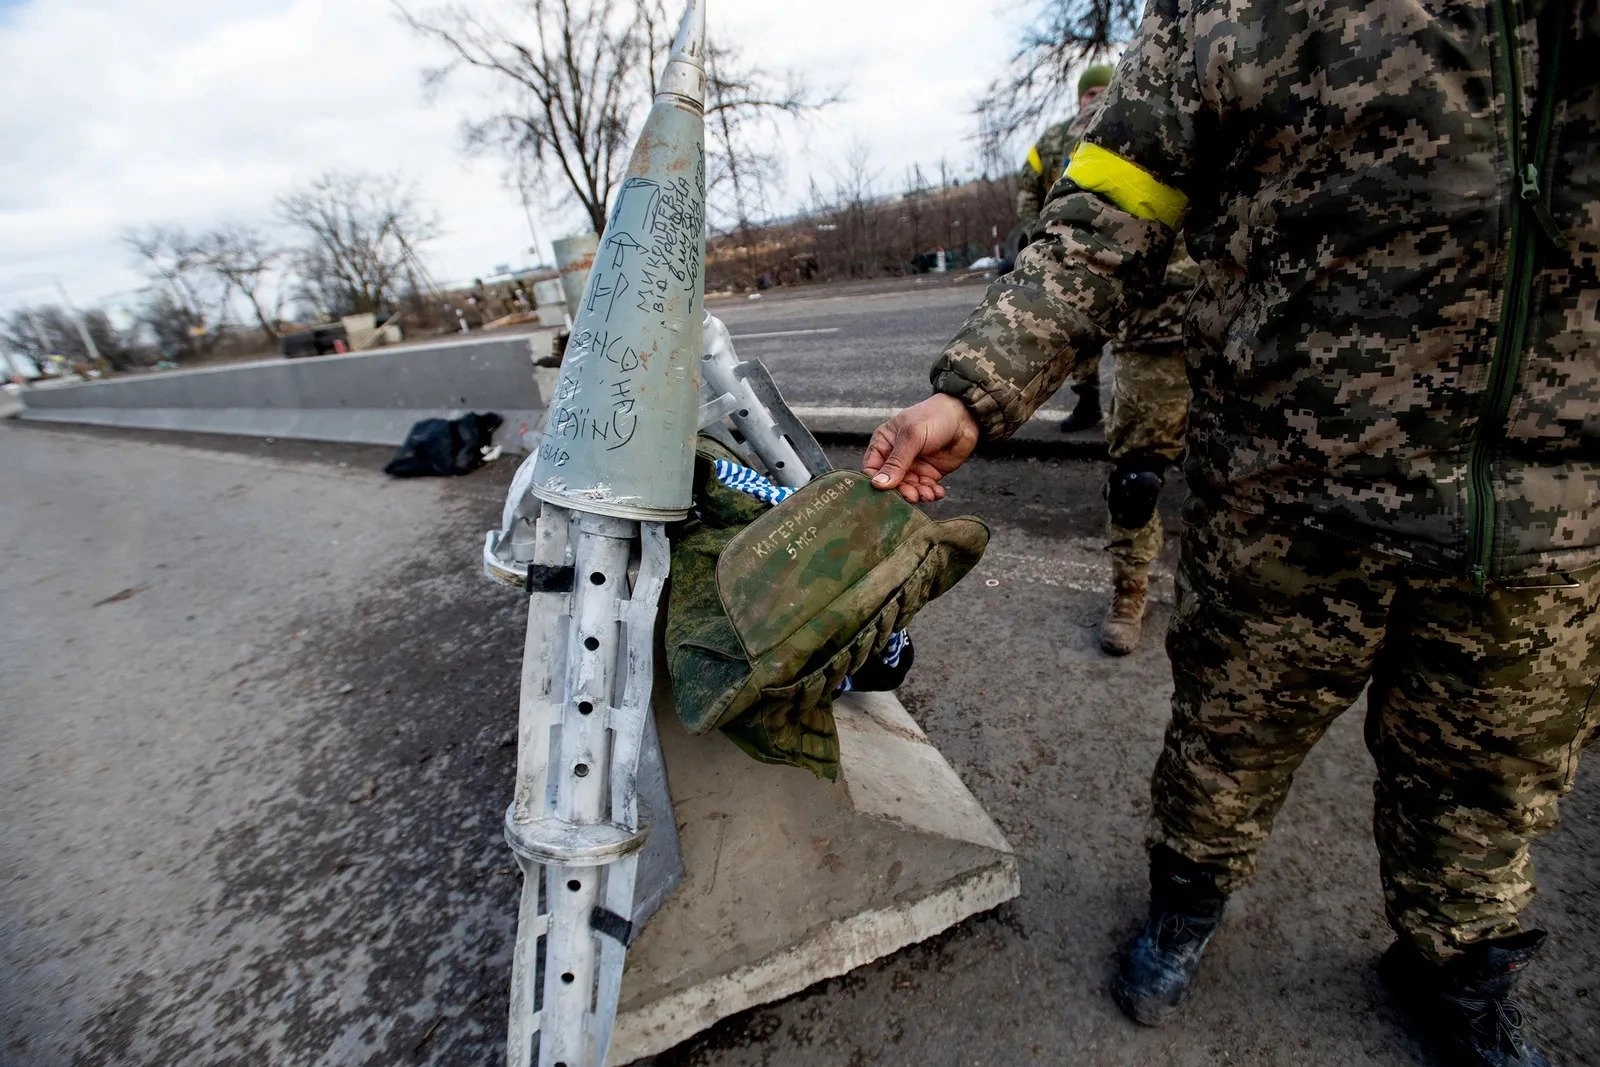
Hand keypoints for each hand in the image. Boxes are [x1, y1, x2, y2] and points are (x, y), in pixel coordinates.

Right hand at [863, 394, 980, 502]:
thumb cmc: (934, 417)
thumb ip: (896, 462)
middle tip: (913, 495)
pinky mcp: (930, 474)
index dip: (876, 482)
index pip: (871, 468)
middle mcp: (896, 457)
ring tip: (928, 494)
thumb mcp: (912, 436)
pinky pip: (925, 489)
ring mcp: (913, 466)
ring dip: (917, 494)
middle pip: (890, 483)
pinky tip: (937, 492)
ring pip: (908, 489)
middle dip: (901, 491)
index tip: (885, 492)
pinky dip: (931, 494)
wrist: (965, 416)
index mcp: (884, 443)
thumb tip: (878, 484)